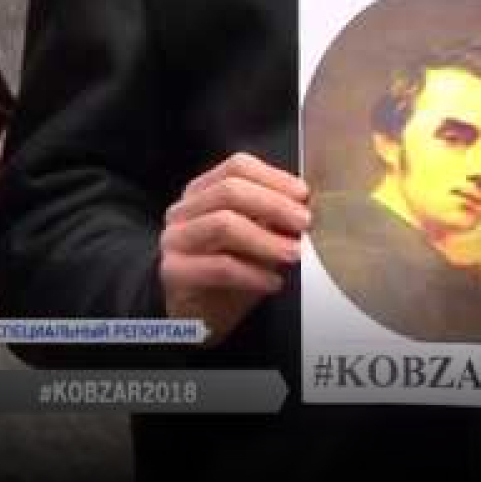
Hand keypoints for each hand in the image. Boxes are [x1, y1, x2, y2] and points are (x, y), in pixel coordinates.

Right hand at [160, 153, 309, 344]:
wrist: (197, 314)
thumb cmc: (230, 274)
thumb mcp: (257, 239)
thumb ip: (273, 219)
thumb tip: (306, 208)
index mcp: (205, 192)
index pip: (237, 167)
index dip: (274, 177)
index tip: (304, 195)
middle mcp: (185, 210)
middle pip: (229, 190)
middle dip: (274, 205)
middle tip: (304, 223)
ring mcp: (175, 239)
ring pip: (223, 224)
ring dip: (266, 239)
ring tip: (293, 254)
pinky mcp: (174, 271)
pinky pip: (219, 266)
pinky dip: (253, 274)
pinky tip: (273, 283)